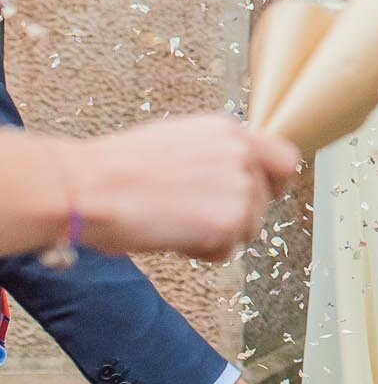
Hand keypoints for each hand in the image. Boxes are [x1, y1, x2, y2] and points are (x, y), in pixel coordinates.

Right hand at [59, 117, 298, 261]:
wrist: (87, 188)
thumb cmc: (113, 170)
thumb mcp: (176, 142)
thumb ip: (214, 155)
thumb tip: (232, 175)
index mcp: (228, 131)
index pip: (284, 159)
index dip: (274, 184)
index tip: (260, 197)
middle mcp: (242, 154)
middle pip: (266, 201)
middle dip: (237, 216)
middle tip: (195, 218)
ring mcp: (240, 187)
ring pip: (249, 228)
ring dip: (217, 235)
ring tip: (174, 223)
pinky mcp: (229, 221)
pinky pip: (229, 250)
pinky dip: (204, 252)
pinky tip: (173, 237)